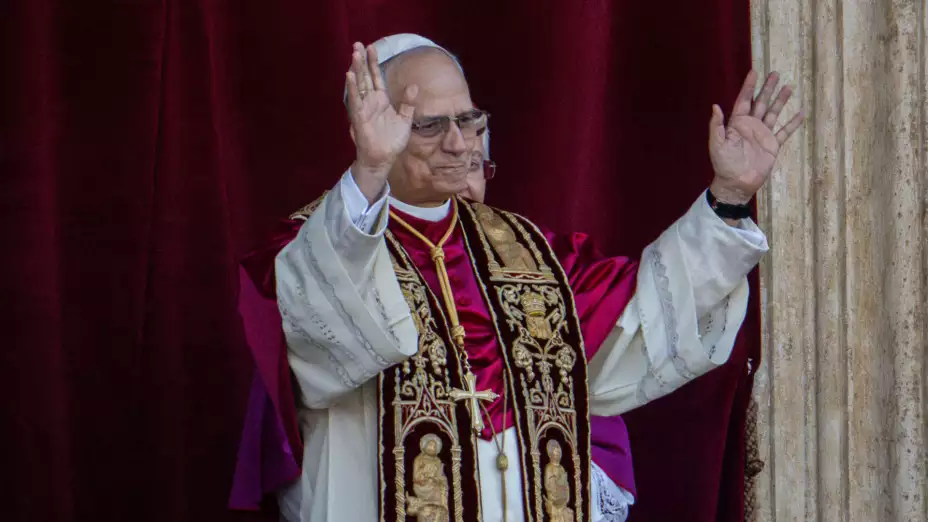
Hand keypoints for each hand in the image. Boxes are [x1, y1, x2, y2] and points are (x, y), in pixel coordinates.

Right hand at [345, 42, 418, 202]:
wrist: (384, 159)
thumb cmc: (392, 141)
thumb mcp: (405, 120)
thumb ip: (408, 103)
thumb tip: (414, 86)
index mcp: (381, 100)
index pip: (376, 77)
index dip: (373, 63)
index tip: (371, 47)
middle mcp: (370, 101)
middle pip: (365, 77)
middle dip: (361, 61)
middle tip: (357, 44)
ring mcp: (364, 108)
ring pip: (359, 85)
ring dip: (356, 70)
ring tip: (354, 54)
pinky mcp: (359, 117)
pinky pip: (355, 101)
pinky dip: (353, 88)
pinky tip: (350, 75)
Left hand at [708, 71, 804, 204]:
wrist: (736, 183)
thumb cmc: (723, 164)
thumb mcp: (717, 144)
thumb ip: (716, 125)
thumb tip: (715, 106)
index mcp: (737, 124)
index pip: (744, 100)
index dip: (748, 87)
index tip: (754, 72)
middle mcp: (751, 126)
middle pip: (761, 102)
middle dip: (767, 88)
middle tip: (774, 73)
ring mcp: (763, 135)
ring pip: (773, 113)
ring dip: (780, 100)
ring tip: (788, 87)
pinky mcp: (772, 146)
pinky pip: (784, 131)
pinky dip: (793, 123)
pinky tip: (800, 113)